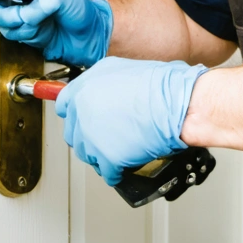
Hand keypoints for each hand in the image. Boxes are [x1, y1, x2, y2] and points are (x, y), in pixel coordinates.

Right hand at [0, 0, 112, 66]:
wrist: (92, 34)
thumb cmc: (82, 9)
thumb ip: (37, 6)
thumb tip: (23, 15)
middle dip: (6, 13)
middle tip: (17, 17)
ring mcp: (24, 14)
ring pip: (3, 22)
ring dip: (19, 25)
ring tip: (37, 23)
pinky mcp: (26, 31)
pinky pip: (14, 34)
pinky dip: (25, 35)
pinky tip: (39, 32)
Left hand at [55, 56, 208, 185]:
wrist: (177, 104)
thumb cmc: (161, 87)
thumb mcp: (123, 71)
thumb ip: (103, 84)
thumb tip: (100, 95)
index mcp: (85, 86)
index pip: (64, 105)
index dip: (76, 113)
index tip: (81, 118)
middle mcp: (83, 110)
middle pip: (74, 133)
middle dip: (89, 136)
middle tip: (106, 134)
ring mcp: (92, 135)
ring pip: (87, 154)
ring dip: (101, 154)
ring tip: (119, 148)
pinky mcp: (107, 157)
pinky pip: (107, 172)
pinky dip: (117, 171)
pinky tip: (126, 165)